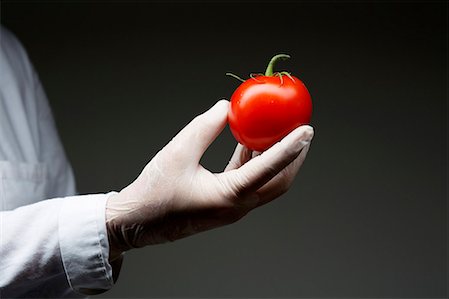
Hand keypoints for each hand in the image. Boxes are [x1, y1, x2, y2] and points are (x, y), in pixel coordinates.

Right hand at [105, 100, 313, 259]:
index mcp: (229, 197)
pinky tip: (248, 144)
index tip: (308, 130)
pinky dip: (253, 163)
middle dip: (294, 157)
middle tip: (303, 133)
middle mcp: (237, 206)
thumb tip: (226, 107)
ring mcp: (231, 208)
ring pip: (264, 183)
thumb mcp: (178, 152)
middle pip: (278, 181)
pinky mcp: (223, 204)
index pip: (270, 169)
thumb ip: (205, 127)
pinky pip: (247, 183)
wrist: (136, 222)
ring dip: (274, 160)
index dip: (291, 147)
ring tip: (279, 134)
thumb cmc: (154, 191)